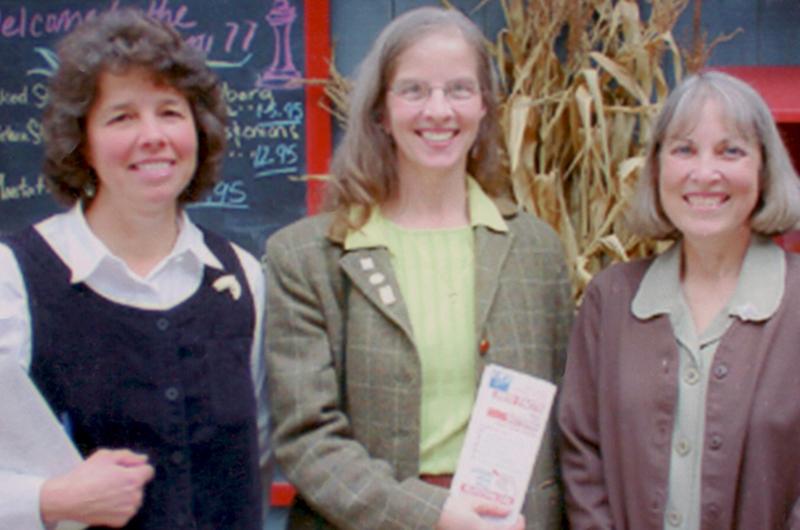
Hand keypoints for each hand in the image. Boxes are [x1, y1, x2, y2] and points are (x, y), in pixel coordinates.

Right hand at [40, 448, 154, 527]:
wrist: (67, 499)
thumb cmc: (85, 476)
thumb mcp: (106, 456)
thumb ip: (129, 456)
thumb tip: (143, 459)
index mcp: (133, 479)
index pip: (148, 471)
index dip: (136, 468)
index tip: (124, 469)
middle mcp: (134, 497)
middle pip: (140, 485)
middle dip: (130, 481)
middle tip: (111, 480)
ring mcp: (128, 511)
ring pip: (134, 499)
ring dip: (126, 495)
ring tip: (106, 491)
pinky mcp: (120, 522)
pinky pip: (126, 511)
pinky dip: (119, 507)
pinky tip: (105, 502)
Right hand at [436, 494, 524, 529]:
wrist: (430, 517)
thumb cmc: (450, 508)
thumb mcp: (472, 502)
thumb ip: (492, 507)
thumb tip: (507, 509)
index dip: (518, 523)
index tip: (519, 516)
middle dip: (511, 529)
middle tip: (512, 522)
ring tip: (499, 524)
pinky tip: (485, 526)